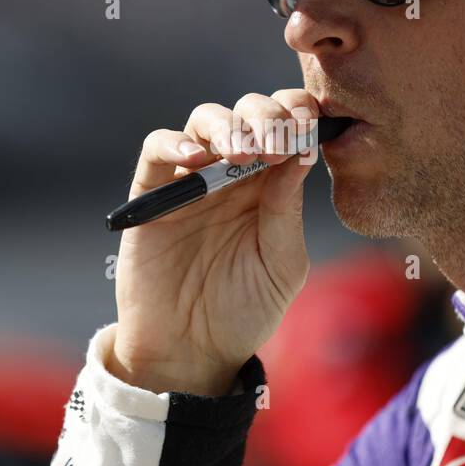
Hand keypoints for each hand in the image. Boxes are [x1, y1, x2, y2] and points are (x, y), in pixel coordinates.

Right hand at [108, 90, 320, 395]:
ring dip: (227, 125)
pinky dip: (174, 143)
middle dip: (266, 115)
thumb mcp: (281, 264)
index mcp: (271, 185)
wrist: (191, 352)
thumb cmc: (244, 311)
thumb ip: (287, 209)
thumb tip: (301, 150)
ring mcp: (191, 180)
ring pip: (204, 121)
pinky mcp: (152, 194)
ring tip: (243, 151)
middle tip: (277, 140)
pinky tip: (197, 158)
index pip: (287, 127)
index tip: (312, 121)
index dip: (298, 113)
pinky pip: (156, 149)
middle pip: (247, 113)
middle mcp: (233, 173)